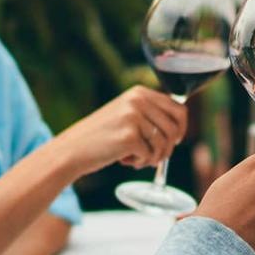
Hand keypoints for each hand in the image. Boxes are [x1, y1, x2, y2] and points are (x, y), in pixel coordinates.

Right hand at [55, 86, 185, 173]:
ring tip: (137, 159)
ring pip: (164, 144)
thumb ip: (149, 113)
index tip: (175, 141)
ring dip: (154, 157)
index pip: (178, 109)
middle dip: (169, 147)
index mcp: (139, 92)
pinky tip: (125, 161)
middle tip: (154, 156)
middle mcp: (138, 101)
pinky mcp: (129, 137)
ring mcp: (133, 118)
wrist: (72, 149)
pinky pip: (150, 155)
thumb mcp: (125, 114)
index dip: (181, 129)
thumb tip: (180, 126)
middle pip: (174, 128)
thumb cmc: (101, 136)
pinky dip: (141, 163)